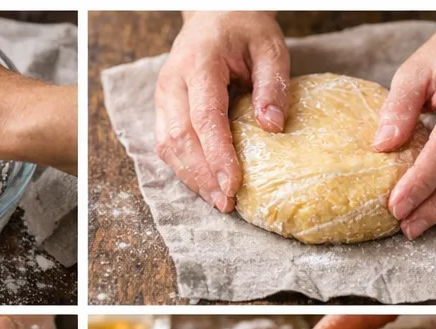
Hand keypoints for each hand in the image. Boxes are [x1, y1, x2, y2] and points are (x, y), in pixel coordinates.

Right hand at [155, 11, 288, 212]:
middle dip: (203, 176)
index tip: (233, 184)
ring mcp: (163, 97)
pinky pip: (167, 146)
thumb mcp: (269, 47)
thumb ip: (272, 84)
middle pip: (180, 138)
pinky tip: (205, 184)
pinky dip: (185, 169)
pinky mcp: (162, 109)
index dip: (217, 155)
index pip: (204, 118)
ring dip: (192, 178)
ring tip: (218, 200)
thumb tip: (273, 127)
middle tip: (226, 203)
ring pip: (168, 146)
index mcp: (198, 63)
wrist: (214, 15)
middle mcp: (172, 82)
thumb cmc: (244, 31)